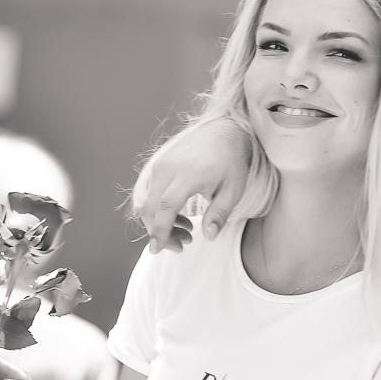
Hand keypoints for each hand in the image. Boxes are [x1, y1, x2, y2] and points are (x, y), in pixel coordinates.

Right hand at [137, 118, 250, 251]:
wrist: (223, 130)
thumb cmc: (231, 161)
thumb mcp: (233, 189)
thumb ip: (220, 214)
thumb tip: (208, 236)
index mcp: (188, 174)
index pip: (165, 207)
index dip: (159, 230)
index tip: (157, 249)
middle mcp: (168, 168)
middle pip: (151, 207)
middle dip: (160, 232)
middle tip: (180, 246)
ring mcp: (161, 164)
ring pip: (148, 201)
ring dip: (160, 222)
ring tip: (186, 231)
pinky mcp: (159, 164)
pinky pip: (150, 192)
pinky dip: (159, 210)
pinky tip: (179, 217)